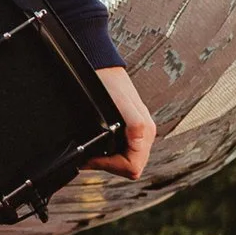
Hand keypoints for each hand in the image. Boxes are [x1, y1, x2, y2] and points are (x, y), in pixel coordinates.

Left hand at [91, 60, 155, 182]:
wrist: (102, 67)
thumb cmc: (109, 83)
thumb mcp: (121, 104)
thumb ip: (135, 125)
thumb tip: (139, 143)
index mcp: (146, 132)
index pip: (133, 167)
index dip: (111, 166)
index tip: (93, 158)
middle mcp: (145, 135)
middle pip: (130, 167)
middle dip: (109, 165)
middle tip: (89, 157)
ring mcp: (138, 133)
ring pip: (126, 160)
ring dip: (108, 160)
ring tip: (91, 152)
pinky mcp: (130, 129)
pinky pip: (123, 151)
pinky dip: (109, 153)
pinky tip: (97, 146)